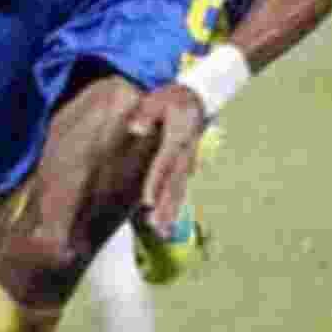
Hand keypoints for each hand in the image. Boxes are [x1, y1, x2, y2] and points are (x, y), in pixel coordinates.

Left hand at [127, 82, 206, 234]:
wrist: (197, 99)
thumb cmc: (172, 99)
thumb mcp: (158, 99)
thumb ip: (146, 113)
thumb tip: (134, 128)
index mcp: (177, 137)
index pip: (164, 163)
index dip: (156, 182)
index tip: (147, 201)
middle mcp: (185, 154)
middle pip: (175, 183)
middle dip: (165, 206)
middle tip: (157, 227)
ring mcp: (187, 162)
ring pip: (179, 190)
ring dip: (171, 212)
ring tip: (162, 232)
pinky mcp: (185, 167)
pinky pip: (180, 189)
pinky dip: (174, 206)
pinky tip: (167, 222)